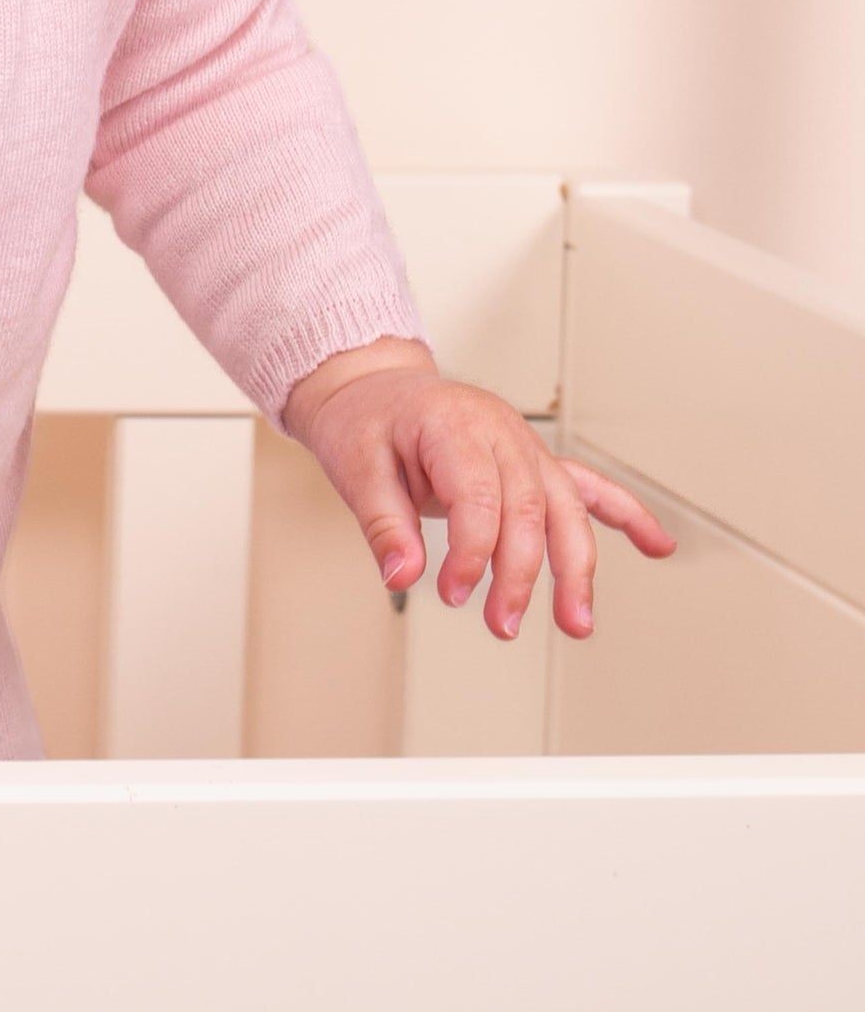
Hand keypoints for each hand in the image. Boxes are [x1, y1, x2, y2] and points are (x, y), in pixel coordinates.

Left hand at [283, 345, 677, 639]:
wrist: (373, 388)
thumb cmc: (364, 421)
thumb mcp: (354, 467)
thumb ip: (383, 524)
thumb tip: (402, 577)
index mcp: (453, 423)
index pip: (481, 494)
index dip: (474, 552)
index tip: (455, 593)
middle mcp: (499, 430)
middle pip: (530, 506)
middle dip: (524, 573)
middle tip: (503, 623)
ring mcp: (523, 443)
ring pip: (565, 505)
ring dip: (576, 566)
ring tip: (577, 621)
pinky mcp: (532, 460)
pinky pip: (588, 484)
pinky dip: (624, 514)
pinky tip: (656, 545)